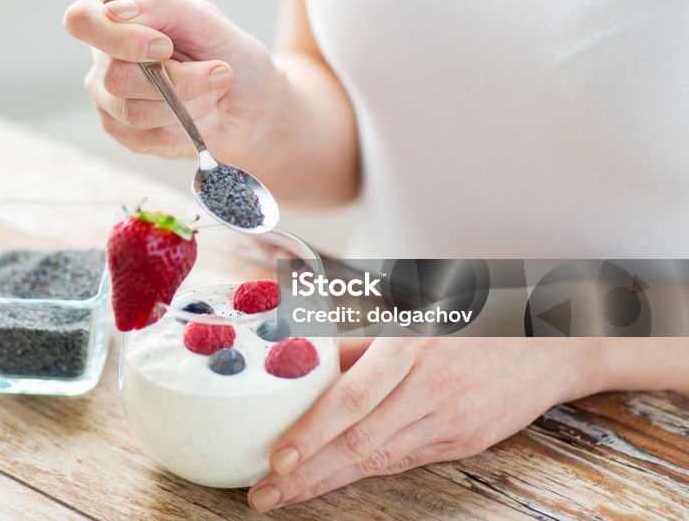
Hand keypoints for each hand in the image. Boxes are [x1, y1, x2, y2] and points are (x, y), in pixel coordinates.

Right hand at [62, 0, 284, 162]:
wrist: (253, 104)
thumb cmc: (229, 53)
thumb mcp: (205, 17)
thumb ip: (161, 3)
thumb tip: (117, 10)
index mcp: (115, 14)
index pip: (82, 21)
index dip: (121, 38)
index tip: (166, 46)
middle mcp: (104, 56)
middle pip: (115, 77)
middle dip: (178, 81)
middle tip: (217, 73)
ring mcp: (109, 98)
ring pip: (133, 112)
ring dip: (188, 104)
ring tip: (213, 93)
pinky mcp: (124, 133)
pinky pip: (146, 138)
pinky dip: (185, 127)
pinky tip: (199, 115)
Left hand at [248, 337, 601, 511]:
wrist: (548, 344)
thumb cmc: (471, 318)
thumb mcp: (413, 316)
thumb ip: (358, 344)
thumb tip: (302, 364)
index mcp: (411, 347)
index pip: (352, 400)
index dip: (312, 434)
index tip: (277, 459)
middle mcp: (430, 389)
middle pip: (359, 442)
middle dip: (306, 474)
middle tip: (263, 494)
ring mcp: (451, 421)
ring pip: (378, 460)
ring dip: (327, 481)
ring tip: (285, 495)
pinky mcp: (464, 442)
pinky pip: (403, 461)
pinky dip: (364, 472)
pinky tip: (332, 482)